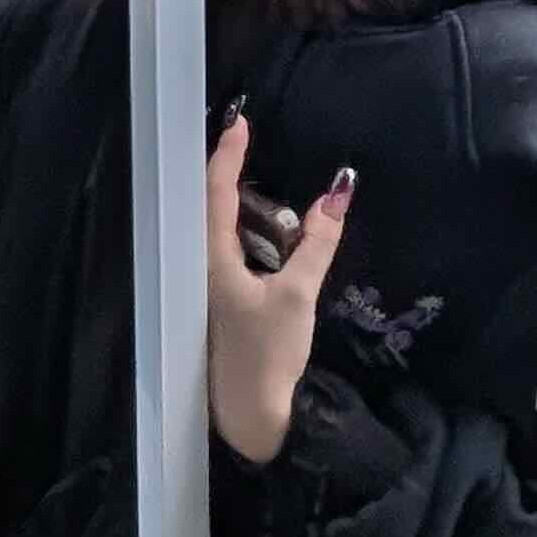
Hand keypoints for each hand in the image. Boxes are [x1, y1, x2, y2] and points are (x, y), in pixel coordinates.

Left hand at [205, 113, 352, 465]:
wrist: (248, 415)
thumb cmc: (267, 354)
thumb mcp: (298, 294)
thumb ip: (317, 242)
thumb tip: (340, 189)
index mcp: (209, 260)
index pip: (214, 192)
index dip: (227, 154)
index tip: (240, 120)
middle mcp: (196, 266)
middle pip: (205, 205)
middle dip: (224, 168)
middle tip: (243, 136)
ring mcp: (201, 285)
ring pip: (211, 228)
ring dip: (231, 199)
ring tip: (250, 169)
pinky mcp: (213, 301)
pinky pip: (218, 248)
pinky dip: (235, 226)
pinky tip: (252, 223)